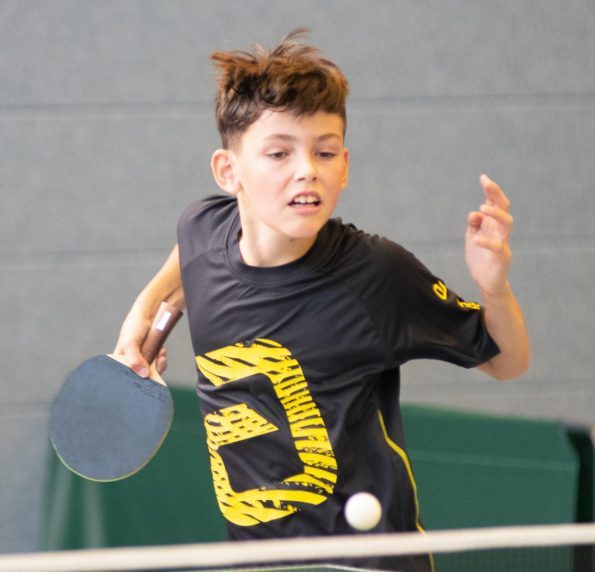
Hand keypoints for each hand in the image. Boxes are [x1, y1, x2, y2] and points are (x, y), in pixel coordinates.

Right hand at [112, 316, 168, 378]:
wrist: (149, 315)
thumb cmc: (134, 328)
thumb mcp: (130, 344)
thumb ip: (134, 359)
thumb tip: (143, 374)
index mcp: (119, 362)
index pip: (124, 378)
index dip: (133, 382)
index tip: (142, 381)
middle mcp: (130, 363)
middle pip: (139, 378)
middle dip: (149, 375)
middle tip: (155, 368)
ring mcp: (142, 361)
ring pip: (150, 373)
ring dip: (158, 365)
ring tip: (160, 355)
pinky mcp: (152, 357)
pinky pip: (158, 365)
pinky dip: (161, 360)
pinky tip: (162, 351)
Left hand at [465, 175, 513, 296]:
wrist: (486, 281)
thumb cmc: (480, 257)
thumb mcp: (472, 236)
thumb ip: (474, 223)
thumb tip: (475, 213)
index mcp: (492, 224)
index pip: (495, 203)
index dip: (491, 191)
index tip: (483, 178)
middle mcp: (500, 231)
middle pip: (504, 208)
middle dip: (496, 194)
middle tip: (487, 184)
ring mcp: (503, 243)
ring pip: (507, 223)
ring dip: (496, 213)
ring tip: (482, 207)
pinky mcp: (502, 258)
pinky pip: (498, 247)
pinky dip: (487, 242)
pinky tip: (475, 239)